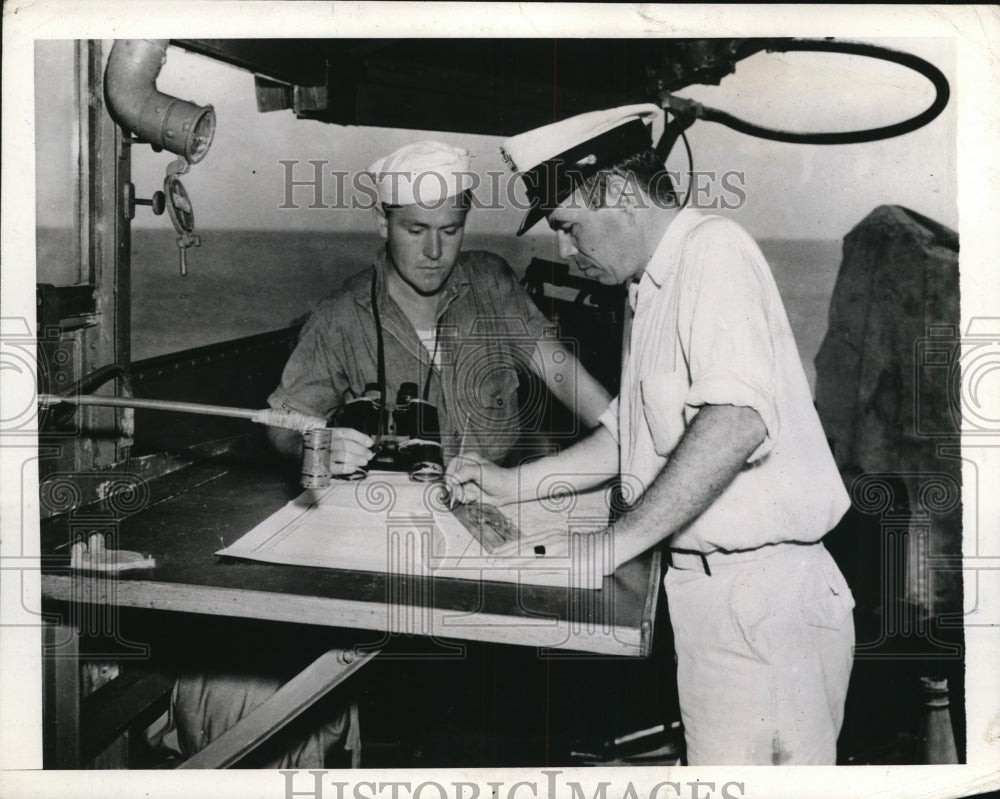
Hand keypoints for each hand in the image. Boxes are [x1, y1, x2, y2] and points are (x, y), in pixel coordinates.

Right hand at [327, 427, 374, 474]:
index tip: (370, 443)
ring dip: (355, 458)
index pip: (346, 432)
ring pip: (340, 454)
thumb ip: (351, 441)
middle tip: (369, 455)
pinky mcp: (323, 467)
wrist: (311, 459)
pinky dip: (346, 467)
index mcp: (331, 433)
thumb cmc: (328, 448)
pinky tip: (354, 467)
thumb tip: (367, 445)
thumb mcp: (337, 440)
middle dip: (359, 449)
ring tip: (364, 461)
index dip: (360, 437)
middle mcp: (326, 442)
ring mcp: (323, 454)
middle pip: (344, 443)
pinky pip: (335, 467)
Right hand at [443, 451, 517, 505]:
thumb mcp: (480, 471)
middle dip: (457, 488)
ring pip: (454, 490)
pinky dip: (466, 499)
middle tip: (466, 491)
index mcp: (467, 459)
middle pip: (450, 479)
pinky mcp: (468, 490)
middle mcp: (464, 469)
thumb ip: (465, 472)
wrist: (506, 491)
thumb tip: (452, 479)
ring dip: (463, 495)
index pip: (451, 465)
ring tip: (474, 495)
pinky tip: (475, 497)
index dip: (449, 475)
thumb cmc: (497, 478)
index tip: (452, 483)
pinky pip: (459, 496)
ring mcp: (466, 481)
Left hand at [487, 525, 617, 576]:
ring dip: (512, 560)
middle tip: (489, 560)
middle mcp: (551, 539)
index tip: (494, 552)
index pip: (523, 541)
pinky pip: (542, 565)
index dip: (508, 547)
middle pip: (522, 546)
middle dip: (505, 554)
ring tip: (497, 565)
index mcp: (550, 535)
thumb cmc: (587, 548)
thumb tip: (534, 556)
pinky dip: (528, 568)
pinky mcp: (565, 560)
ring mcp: (558, 549)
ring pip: (529, 555)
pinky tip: (518, 571)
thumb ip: (550, 548)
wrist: (607, 546)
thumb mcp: (565, 543)